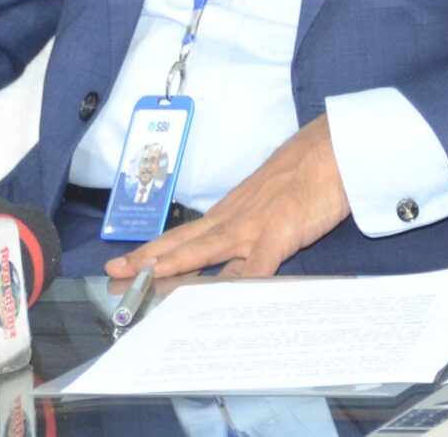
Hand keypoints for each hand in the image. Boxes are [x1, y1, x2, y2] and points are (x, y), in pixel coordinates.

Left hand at [104, 117, 348, 278]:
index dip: (154, 252)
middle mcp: (234, 220)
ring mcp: (255, 226)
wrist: (333, 148)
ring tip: (146, 278)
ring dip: (175, 265)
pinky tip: (224, 300)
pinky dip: (241, 282)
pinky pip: (259, 264)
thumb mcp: (269, 205)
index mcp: (230, 214)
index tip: (126, 265)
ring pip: (207, 249)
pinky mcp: (281, 232)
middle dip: (148, 260)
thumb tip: (236, 266)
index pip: (184, 237)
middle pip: (184, 243)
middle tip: (115, 273)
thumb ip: (251, 235)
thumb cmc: (305, 174)